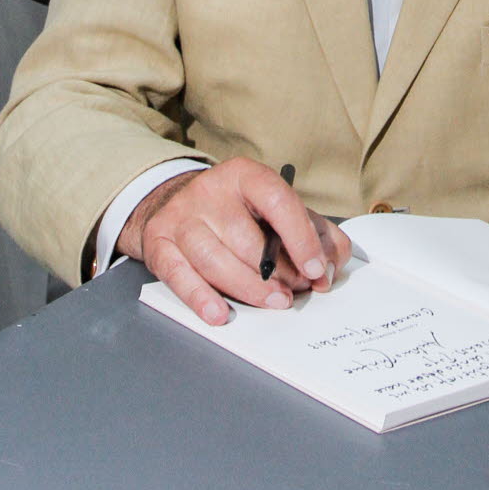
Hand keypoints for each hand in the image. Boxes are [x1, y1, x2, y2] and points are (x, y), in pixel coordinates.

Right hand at [119, 158, 351, 326]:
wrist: (182, 206)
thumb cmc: (242, 215)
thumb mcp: (283, 213)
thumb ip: (318, 236)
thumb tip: (329, 269)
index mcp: (245, 176)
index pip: (277, 199)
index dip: (300, 237)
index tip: (316, 269)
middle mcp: (210, 191)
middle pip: (245, 238)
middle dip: (277, 273)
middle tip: (295, 293)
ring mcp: (181, 217)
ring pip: (214, 259)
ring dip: (248, 289)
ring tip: (274, 303)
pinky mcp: (159, 243)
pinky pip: (179, 275)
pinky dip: (200, 297)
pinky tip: (220, 313)